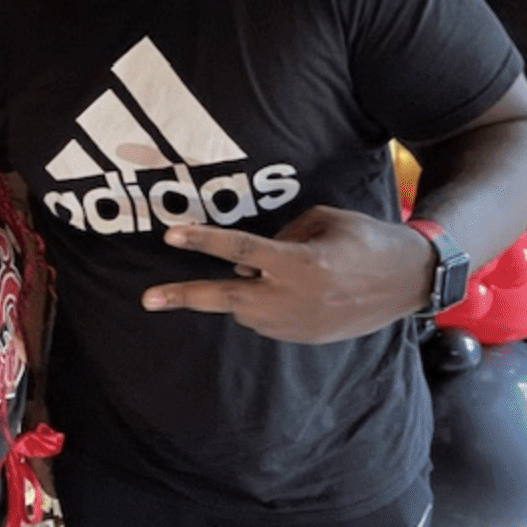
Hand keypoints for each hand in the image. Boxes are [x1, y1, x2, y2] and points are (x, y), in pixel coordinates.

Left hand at [140, 205, 434, 343]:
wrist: (410, 282)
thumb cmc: (366, 240)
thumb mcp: (323, 220)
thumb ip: (281, 235)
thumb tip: (245, 258)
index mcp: (298, 263)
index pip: (238, 248)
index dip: (202, 240)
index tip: (170, 235)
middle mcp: (291, 297)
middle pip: (225, 296)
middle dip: (183, 297)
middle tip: (148, 299)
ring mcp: (297, 324)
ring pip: (244, 306)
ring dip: (241, 290)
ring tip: (270, 274)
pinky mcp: (303, 338)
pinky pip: (265, 318)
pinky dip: (262, 302)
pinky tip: (284, 290)